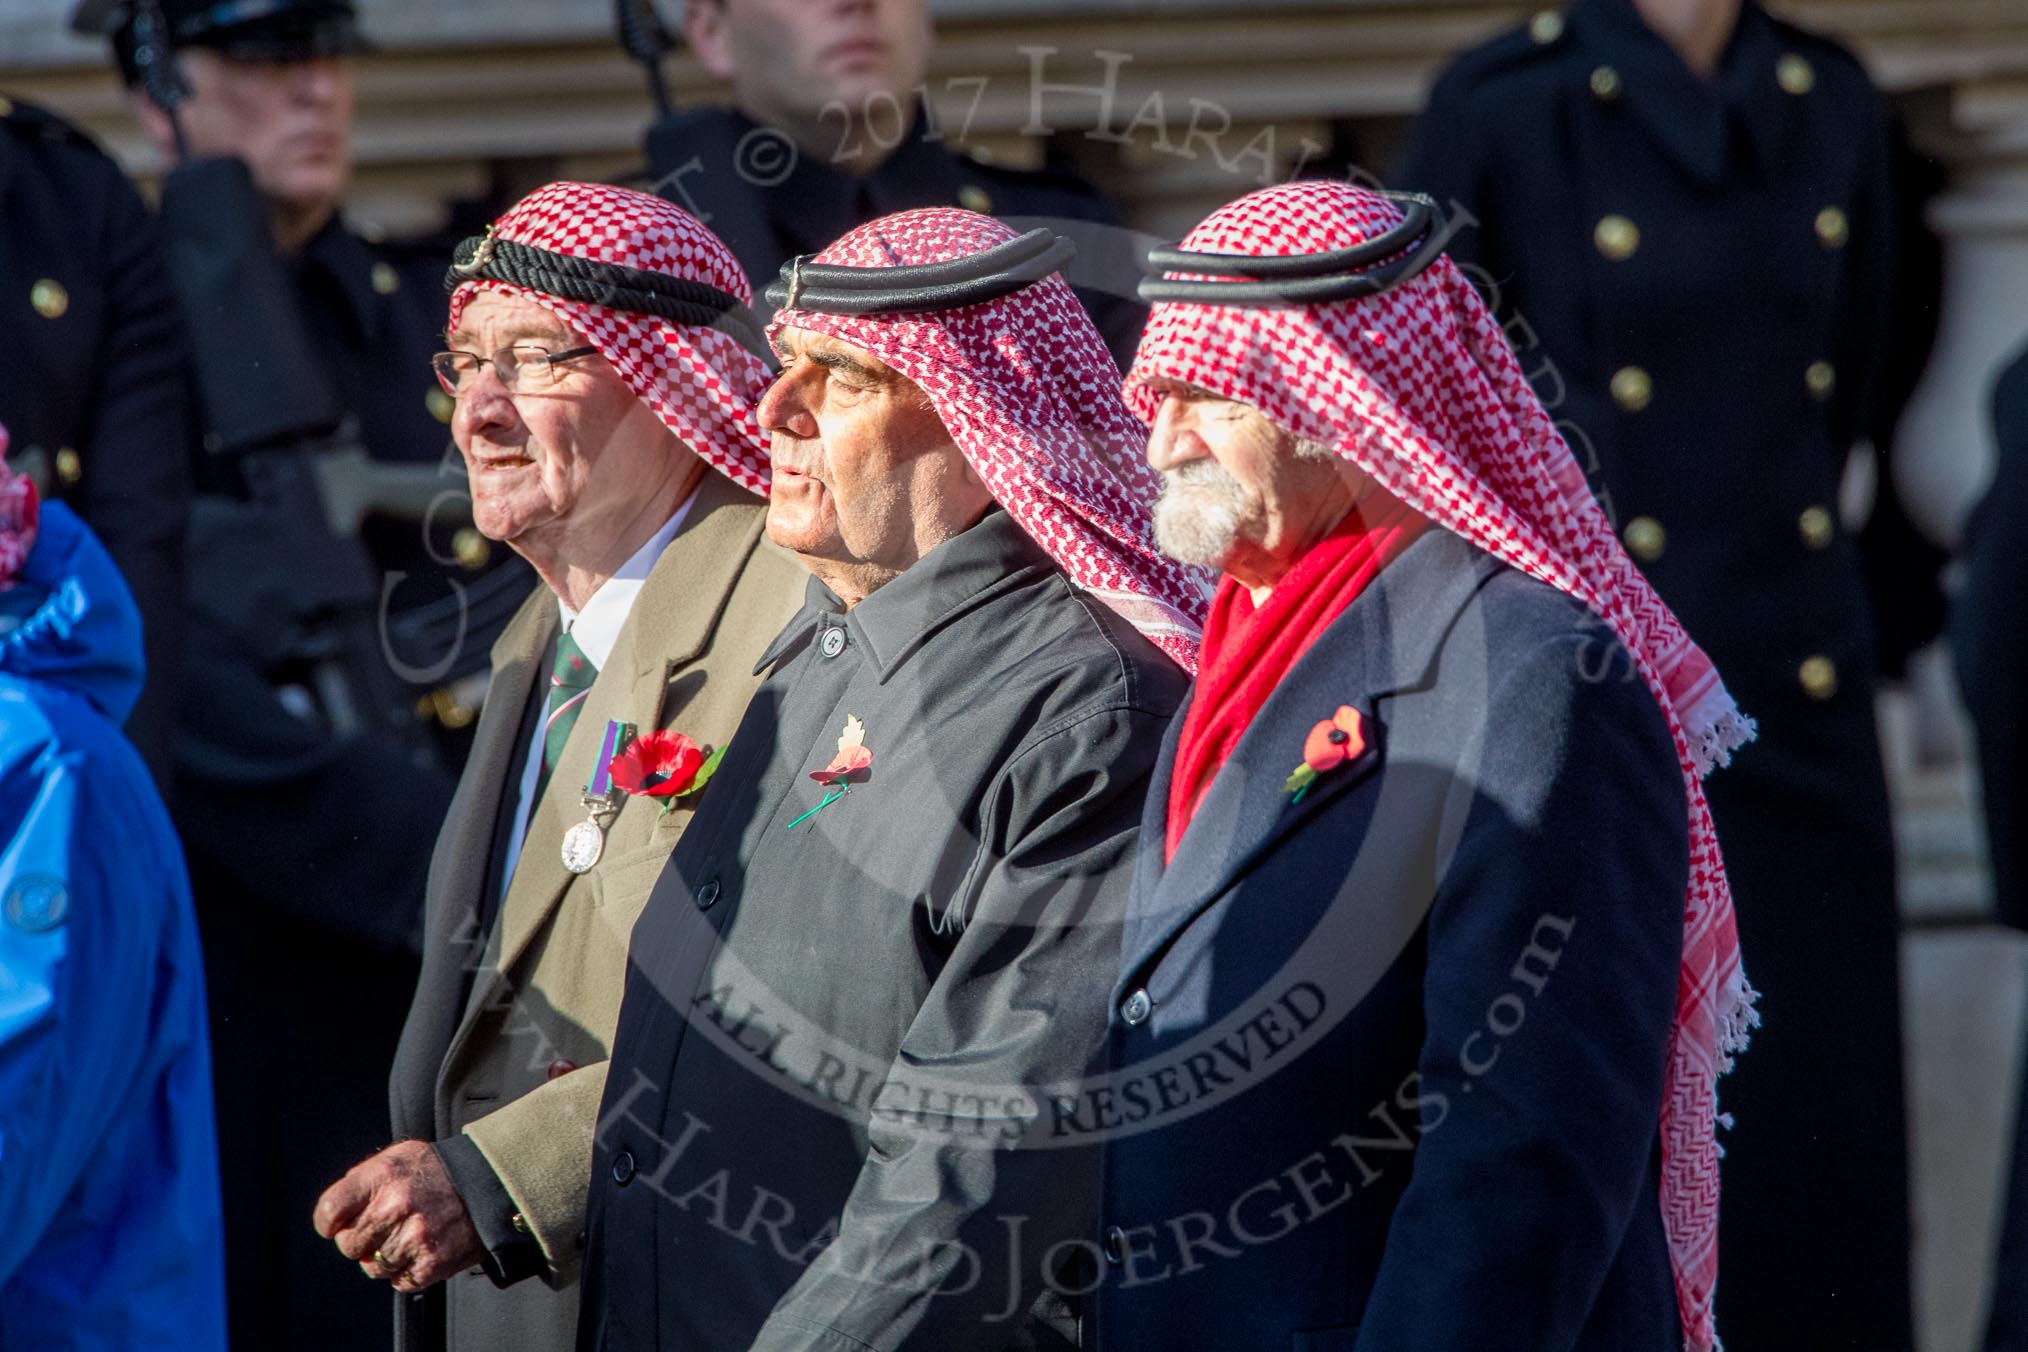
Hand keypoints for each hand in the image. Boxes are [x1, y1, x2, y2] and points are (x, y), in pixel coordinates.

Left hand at [312, 1140, 483, 1292]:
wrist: (489, 1182)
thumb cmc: (437, 1170)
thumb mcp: (398, 1157)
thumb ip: (362, 1179)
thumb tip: (335, 1214)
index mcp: (382, 1176)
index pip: (329, 1211)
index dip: (330, 1222)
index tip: (338, 1224)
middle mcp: (394, 1207)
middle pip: (347, 1244)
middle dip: (360, 1239)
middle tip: (383, 1227)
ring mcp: (413, 1238)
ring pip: (372, 1267)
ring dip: (384, 1257)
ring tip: (407, 1236)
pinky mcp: (430, 1263)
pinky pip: (398, 1281)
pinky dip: (406, 1270)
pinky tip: (421, 1249)